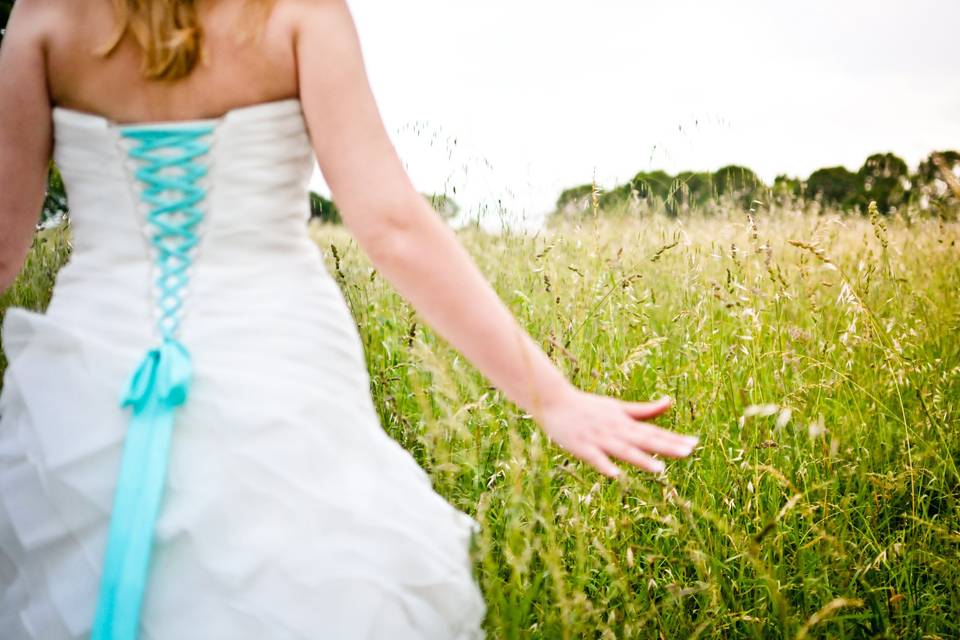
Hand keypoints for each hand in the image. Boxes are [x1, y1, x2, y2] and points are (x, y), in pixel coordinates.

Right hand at [533, 388, 697, 477]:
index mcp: (624, 421)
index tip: (695, 443)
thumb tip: (669, 402)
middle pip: (644, 440)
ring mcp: (598, 438)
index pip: (653, 431)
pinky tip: (616, 475)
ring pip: (623, 450)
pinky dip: (605, 465)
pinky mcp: (581, 446)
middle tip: (688, 453)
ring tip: (660, 469)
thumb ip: (644, 409)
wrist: (554, 401)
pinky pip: (595, 458)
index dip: (673, 438)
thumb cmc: (588, 407)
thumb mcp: (618, 407)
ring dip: (641, 459)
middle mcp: (615, 429)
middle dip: (666, 447)